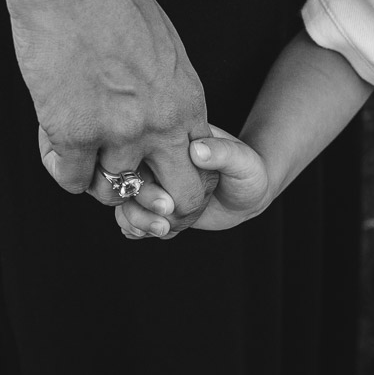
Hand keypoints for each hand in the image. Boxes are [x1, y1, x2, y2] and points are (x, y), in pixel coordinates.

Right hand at [7, 0, 217, 220]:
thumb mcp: (161, 43)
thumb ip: (164, 87)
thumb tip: (155, 103)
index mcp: (188, 101)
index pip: (203, 168)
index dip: (178, 174)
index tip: (153, 165)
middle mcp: (160, 126)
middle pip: (177, 198)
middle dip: (154, 199)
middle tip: (124, 179)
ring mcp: (117, 135)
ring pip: (113, 191)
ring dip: (93, 174)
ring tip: (76, 142)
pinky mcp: (72, 134)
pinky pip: (70, 179)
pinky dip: (60, 165)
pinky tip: (54, 137)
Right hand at [114, 125, 272, 238]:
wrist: (248, 193)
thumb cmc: (248, 170)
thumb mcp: (242, 161)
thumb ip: (222, 153)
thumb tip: (198, 150)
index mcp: (171, 142)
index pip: (142, 159)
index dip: (146, 186)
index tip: (167, 204)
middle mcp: (156, 162)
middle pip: (126, 184)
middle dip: (139, 210)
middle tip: (164, 224)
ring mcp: (153, 184)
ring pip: (125, 203)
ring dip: (136, 222)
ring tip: (162, 231)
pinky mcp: (154, 206)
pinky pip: (131, 218)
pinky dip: (136, 229)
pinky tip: (154, 232)